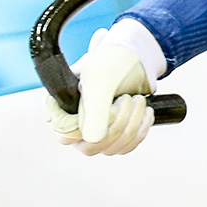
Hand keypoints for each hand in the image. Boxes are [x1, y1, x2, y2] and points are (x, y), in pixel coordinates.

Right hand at [46, 19, 159, 155]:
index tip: (109, 105)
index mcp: (61, 108)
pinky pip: (126, 147)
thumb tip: (93, 140)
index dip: (88, 124)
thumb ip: (94, 111)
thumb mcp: (100, 80)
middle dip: (117, 121)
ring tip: (138, 100)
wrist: (132, 58)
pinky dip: (140, 129)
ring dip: (132, 122)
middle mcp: (74, 126)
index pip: (65, 133)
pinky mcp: (113, 139)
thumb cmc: (111, 63)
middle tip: (127, 98)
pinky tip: (145, 112)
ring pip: (111, 147)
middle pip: (91, 145)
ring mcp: (94, 135)